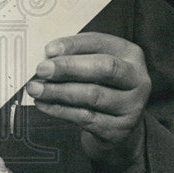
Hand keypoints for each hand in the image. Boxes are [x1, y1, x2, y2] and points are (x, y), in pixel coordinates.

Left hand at [25, 33, 150, 172]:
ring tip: (35, 88)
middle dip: (70, 67)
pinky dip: (60, 110)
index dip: (75, 45)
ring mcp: (131, 106)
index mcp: (131, 55)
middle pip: (105, 68)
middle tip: (42, 69)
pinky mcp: (119, 129)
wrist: (117, 127)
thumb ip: (76, 57)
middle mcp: (138, 79)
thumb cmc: (101, 87)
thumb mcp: (95, 66)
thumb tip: (47, 57)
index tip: (49, 49)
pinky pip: (85, 117)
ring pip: (93, 95)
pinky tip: (43, 104)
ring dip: (59, 91)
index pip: (102, 43)